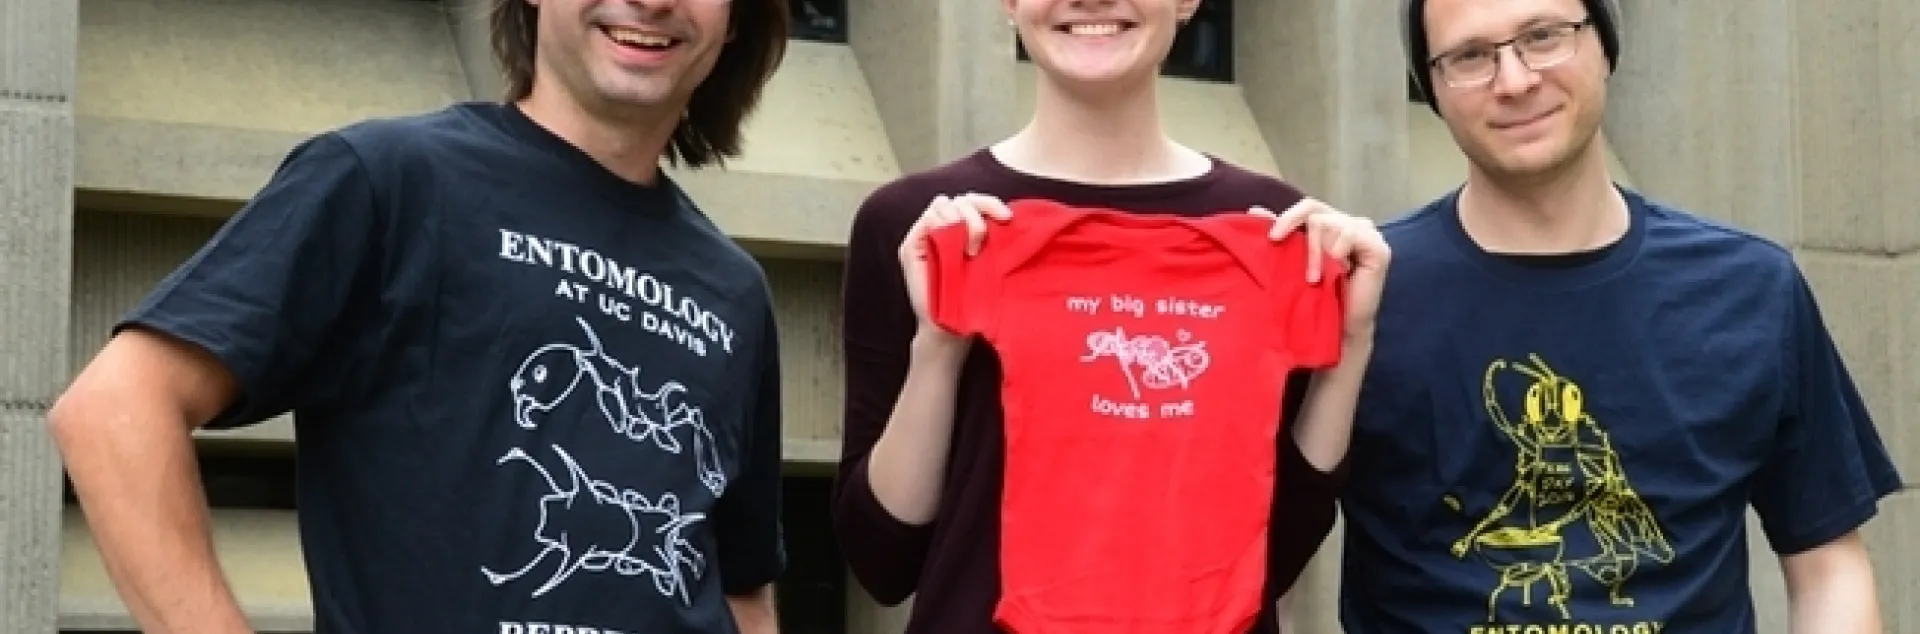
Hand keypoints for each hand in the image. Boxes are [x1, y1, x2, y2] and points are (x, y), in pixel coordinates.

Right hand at [898, 193, 1012, 330]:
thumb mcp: (990, 264)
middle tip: (985, 237)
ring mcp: (924, 235)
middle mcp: (942, 228)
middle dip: (978, 210)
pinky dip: (943, 226)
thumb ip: (992, 238)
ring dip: (962, 220)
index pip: (973, 200)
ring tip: (972, 249)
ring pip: (943, 204)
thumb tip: (1012, 215)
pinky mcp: (911, 246)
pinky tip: (955, 247)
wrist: (950, 328)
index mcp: (963, 229)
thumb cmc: (973, 299)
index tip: (1007, 218)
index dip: (990, 203)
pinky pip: (928, 220)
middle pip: (960, 198)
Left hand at [1252, 198, 1390, 339]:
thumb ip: (1280, 234)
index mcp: (1331, 223)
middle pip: (1316, 210)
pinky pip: (1350, 234)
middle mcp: (1350, 223)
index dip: (1288, 216)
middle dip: (1296, 230)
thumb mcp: (1292, 262)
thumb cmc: (1315, 297)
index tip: (1272, 237)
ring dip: (1315, 253)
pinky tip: (1336, 270)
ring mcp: (1367, 233)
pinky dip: (1336, 251)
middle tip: (1285, 252)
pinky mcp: (1379, 248)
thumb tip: (1255, 210)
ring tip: (1314, 278)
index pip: (1309, 206)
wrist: (1338, 328)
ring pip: (1330, 223)